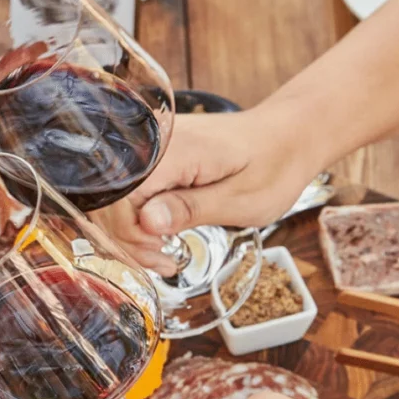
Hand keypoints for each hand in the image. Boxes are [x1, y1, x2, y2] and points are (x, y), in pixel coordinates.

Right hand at [130, 109, 320, 237]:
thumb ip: (190, 209)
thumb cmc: (274, 165)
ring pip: (116, 197)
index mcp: (175, 149)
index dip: (131, 231)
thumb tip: (146, 223)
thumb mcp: (241, 199)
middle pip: (111, 197)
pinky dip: (140, 219)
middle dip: (129, 237)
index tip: (159, 252)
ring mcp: (151, 147)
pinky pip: (130, 190)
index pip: (121, 193)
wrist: (287, 135)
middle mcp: (154, 141)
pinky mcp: (154, 156)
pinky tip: (160, 236)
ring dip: (132, 232)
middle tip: (162, 262)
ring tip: (163, 256)